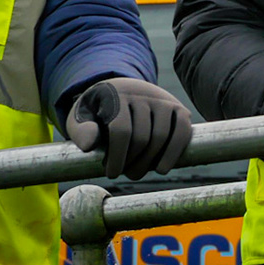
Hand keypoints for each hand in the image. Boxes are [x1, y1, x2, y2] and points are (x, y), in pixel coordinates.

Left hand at [68, 78, 194, 178]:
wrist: (122, 90)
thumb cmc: (98, 111)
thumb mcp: (80, 118)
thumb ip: (81, 131)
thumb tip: (90, 144)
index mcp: (116, 94)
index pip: (121, 130)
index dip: (117, 157)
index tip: (112, 174)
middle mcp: (142, 93)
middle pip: (142, 137)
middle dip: (132, 163)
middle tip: (124, 174)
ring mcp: (163, 99)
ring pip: (162, 137)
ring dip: (150, 163)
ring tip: (137, 172)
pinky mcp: (178, 108)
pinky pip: (182, 131)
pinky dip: (174, 153)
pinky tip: (162, 169)